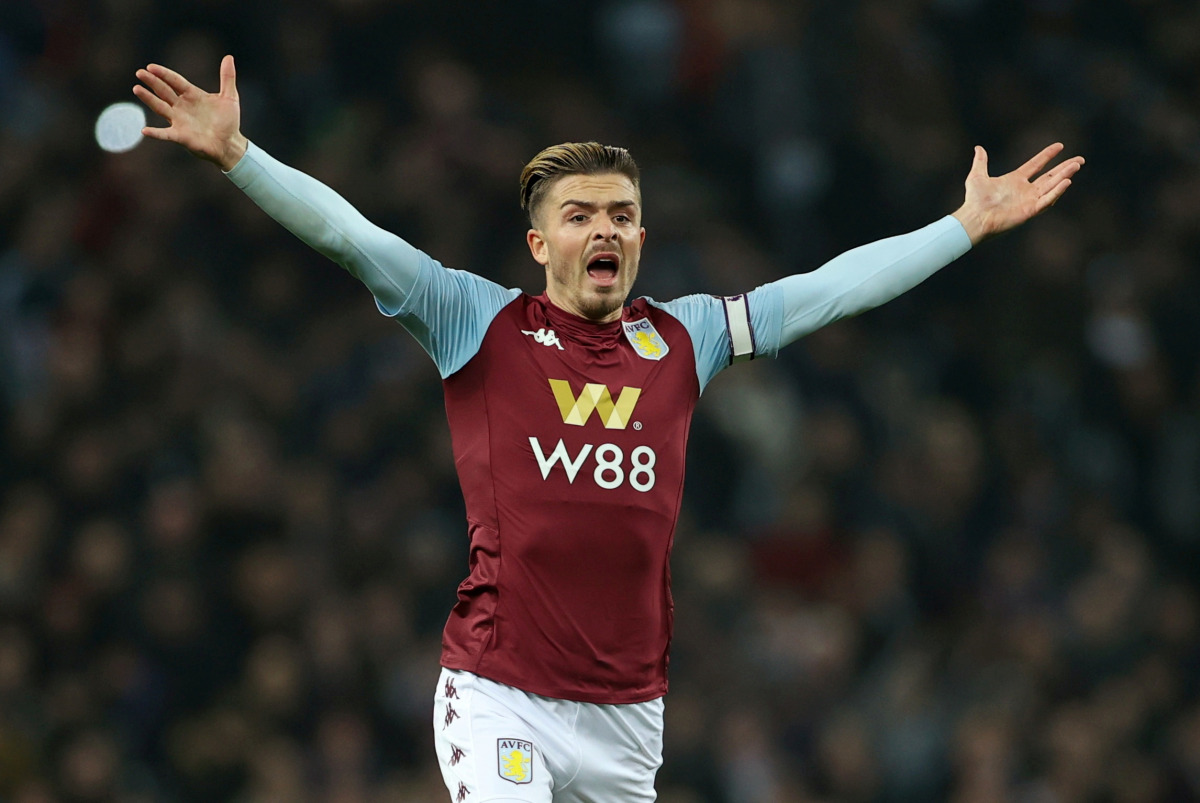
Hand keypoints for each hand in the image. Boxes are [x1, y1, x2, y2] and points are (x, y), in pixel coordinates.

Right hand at [133, 55, 247, 171]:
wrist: (230, 143)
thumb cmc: (228, 121)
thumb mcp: (230, 97)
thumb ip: (227, 77)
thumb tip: (229, 57)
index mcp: (192, 95)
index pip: (175, 81)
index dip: (164, 74)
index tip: (151, 67)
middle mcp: (182, 106)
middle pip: (164, 91)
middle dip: (152, 82)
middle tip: (140, 73)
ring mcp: (179, 121)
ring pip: (160, 107)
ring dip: (149, 99)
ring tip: (137, 89)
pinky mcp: (180, 136)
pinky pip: (165, 134)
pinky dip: (155, 133)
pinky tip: (145, 130)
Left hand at [951, 143, 1084, 244]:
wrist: (974, 217)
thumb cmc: (974, 200)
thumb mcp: (977, 176)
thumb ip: (981, 162)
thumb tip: (978, 148)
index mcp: (1015, 180)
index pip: (1036, 165)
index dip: (1047, 155)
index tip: (1060, 146)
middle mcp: (1025, 190)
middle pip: (1050, 176)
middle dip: (1065, 167)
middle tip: (1080, 159)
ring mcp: (1029, 201)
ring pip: (1052, 186)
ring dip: (1065, 176)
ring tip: (1076, 165)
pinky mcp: (1030, 210)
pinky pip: (1047, 200)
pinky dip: (1057, 192)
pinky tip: (1067, 182)